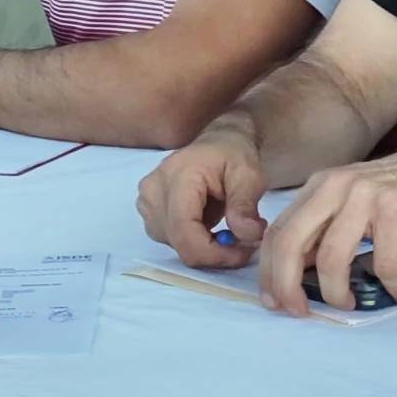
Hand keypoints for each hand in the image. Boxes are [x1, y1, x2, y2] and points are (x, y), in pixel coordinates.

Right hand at [136, 128, 267, 267]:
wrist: (217, 143)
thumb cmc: (232, 154)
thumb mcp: (249, 174)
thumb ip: (246, 204)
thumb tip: (247, 236)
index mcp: (177, 176)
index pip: (184, 230)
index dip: (214, 253)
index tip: (244, 253)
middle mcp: (154, 191)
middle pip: (179, 242)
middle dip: (215, 253)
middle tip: (243, 244)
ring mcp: (147, 202)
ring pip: (175, 246)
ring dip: (205, 249)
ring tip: (227, 232)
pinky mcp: (149, 211)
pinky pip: (171, 240)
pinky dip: (194, 243)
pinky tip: (209, 229)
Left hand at [259, 142, 396, 314]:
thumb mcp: (352, 203)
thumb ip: (325, 229)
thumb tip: (295, 273)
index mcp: (320, 186)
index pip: (278, 231)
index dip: (269, 271)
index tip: (275, 300)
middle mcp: (335, 186)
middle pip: (291, 243)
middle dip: (288, 285)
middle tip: (300, 311)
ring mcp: (365, 196)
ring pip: (332, 257)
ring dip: (337, 292)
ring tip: (351, 304)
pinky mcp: (396, 210)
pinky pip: (384, 263)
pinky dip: (393, 285)